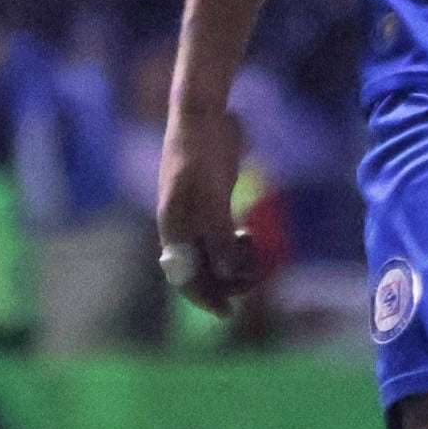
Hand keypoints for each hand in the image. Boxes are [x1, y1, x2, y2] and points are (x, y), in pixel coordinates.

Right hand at [155, 105, 258, 315]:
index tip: (229, 314)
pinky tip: (248, 239)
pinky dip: (235, 244)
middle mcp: (181, 225)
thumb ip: (217, 233)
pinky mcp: (212, 201)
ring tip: (253, 254)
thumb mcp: (211, 193)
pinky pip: (221, 235)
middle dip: (225, 281)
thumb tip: (226, 272)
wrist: (202, 114)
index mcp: (173, 227)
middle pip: (200, 269)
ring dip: (233, 263)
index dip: (205, 297)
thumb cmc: (201, 151)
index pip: (184, 276)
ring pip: (213, 254)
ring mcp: (196, 213)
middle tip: (254, 278)